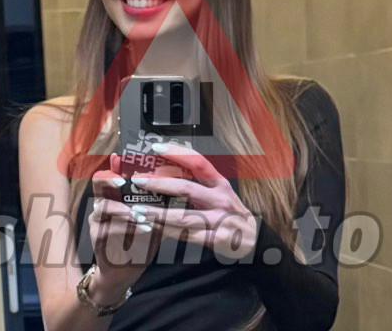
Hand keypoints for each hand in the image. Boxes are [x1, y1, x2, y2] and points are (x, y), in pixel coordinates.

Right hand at [87, 153, 160, 301]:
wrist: (124, 272)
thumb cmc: (140, 239)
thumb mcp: (151, 217)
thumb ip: (157, 202)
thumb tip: (179, 184)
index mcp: (115, 194)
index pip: (112, 171)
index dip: (115, 164)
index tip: (120, 157)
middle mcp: (102, 202)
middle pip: (98, 182)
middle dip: (110, 179)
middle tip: (123, 182)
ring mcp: (97, 220)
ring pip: (104, 206)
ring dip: (125, 209)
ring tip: (142, 215)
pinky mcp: (97, 237)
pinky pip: (109, 228)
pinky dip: (128, 228)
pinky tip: (145, 229)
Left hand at [119, 143, 257, 260]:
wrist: (254, 242)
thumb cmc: (230, 212)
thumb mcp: (220, 191)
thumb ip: (199, 182)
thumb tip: (167, 168)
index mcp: (220, 183)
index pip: (198, 162)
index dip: (177, 153)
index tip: (155, 147)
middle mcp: (221, 199)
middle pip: (186, 189)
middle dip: (160, 184)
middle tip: (138, 181)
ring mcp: (219, 221)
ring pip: (182, 216)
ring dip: (157, 213)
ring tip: (137, 210)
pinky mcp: (215, 240)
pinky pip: (186, 235)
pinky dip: (167, 231)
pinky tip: (151, 228)